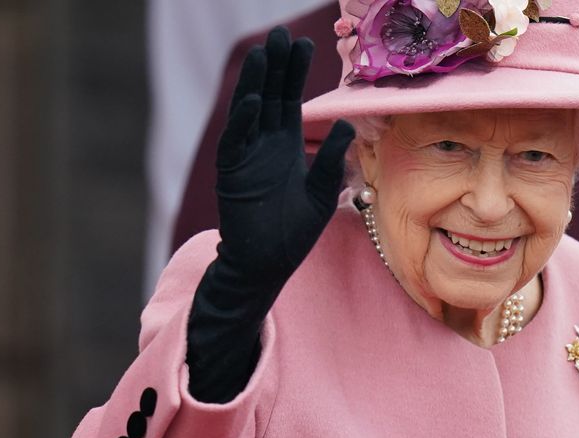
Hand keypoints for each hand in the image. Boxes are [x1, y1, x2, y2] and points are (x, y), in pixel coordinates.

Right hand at [215, 26, 354, 285]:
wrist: (267, 263)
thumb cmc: (293, 232)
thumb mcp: (322, 194)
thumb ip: (331, 161)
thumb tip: (346, 124)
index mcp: (287, 147)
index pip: (291, 100)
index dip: (295, 73)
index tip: (304, 44)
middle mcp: (265, 145)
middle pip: (270, 96)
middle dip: (276, 66)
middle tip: (281, 33)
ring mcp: (246, 156)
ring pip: (250, 111)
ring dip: (256, 82)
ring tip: (263, 54)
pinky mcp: (232, 173)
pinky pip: (236, 141)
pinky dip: (244, 121)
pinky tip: (254, 100)